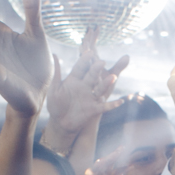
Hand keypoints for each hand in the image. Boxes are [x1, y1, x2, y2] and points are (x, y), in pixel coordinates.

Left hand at [47, 26, 128, 140]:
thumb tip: (55, 55)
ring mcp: (90, 97)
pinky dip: (113, 104)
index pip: (80, 67)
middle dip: (97, 69)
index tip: (88, 51)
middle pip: (92, 75)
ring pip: (100, 88)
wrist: (60, 123)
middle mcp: (84, 86)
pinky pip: (105, 106)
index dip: (84, 60)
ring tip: (114, 77)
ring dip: (107, 83)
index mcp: (74, 79)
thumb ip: (57, 74)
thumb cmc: (55, 105)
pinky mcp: (94, 108)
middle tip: (101, 62)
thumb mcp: (54, 89)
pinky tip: (121, 102)